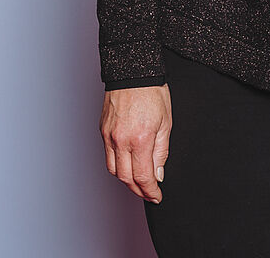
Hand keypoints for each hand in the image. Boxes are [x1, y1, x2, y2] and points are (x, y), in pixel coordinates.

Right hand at [101, 85, 171, 202]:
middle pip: (126, 178)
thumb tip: (158, 174)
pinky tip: (127, 166)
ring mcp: (108, 136)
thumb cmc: (153, 93)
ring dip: (126, 181)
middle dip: (138, 190)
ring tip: (139, 183)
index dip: (150, 191)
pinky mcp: (102, 131)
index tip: (156, 197)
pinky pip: (107, 156)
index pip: (143, 176)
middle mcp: (120, 140)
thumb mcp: (167, 122)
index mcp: (140, 139)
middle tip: (149, 194)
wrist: (133, 72)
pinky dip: (117, 166)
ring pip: (113, 170)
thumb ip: (162, 151)